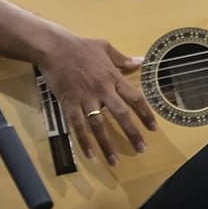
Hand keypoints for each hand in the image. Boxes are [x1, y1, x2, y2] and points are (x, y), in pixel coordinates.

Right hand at [35, 29, 156, 165]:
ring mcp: (85, 98)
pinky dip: (84, 141)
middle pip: (121, 114)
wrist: (54, 48)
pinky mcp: (70, 104)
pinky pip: (78, 126)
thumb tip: (140, 62)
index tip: (153, 128)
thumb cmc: (80, 46)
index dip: (145, 113)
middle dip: (132, 133)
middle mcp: (102, 90)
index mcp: (113, 76)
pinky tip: (90, 155)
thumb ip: (123, 58)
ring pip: (99, 125)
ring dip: (108, 145)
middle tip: (141, 149)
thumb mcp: (105, 47)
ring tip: (115, 161)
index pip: (134, 97)